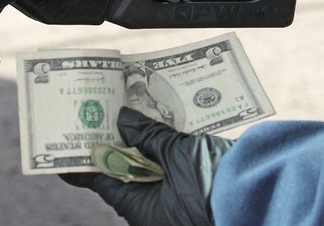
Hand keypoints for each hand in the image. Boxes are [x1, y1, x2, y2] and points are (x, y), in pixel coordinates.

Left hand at [60, 107, 233, 225]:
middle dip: (112, 145)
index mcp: (142, 211)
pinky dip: (159, 149)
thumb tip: (122, 119)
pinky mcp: (191, 190)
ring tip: (125, 112)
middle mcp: (154, 211)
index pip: (101, 182)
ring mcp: (172, 202)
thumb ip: (146, 135)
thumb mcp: (176, 153)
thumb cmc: (214, 183)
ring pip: (144, 170)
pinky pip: (166, 169)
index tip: (64, 144)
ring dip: (137, 144)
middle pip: (122, 174)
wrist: (259, 191)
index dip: (82, 161)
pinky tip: (156, 125)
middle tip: (98, 115)